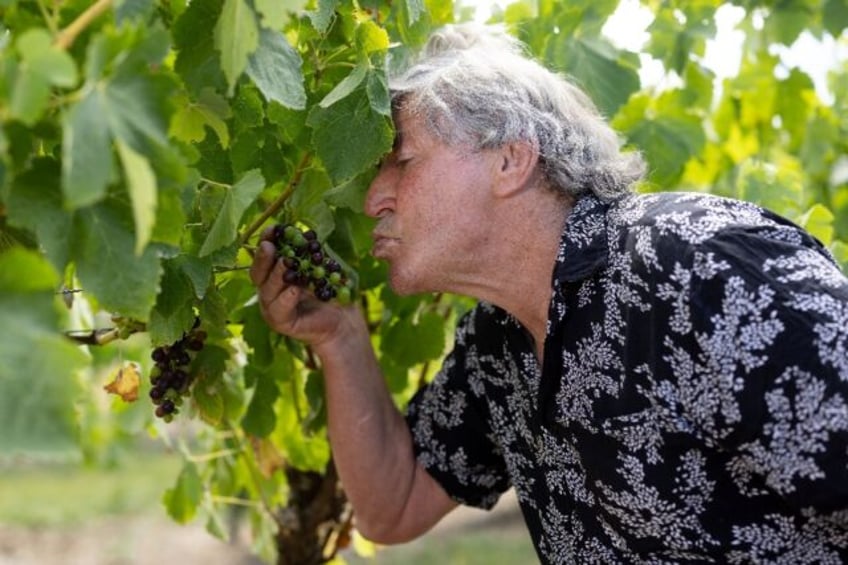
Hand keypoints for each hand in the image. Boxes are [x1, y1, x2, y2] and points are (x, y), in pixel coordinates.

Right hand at [249, 227, 357, 350]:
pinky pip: (279, 310)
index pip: (264, 257)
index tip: (272, 228)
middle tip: (268, 245)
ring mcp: (272, 308)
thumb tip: (305, 230)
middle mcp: (268, 291)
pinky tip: (294, 289)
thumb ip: (308, 252)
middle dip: (262, 258)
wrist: (342, 318)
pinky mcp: (281, 323)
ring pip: (268, 291)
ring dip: (276, 275)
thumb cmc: (329, 291)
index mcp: (273, 275)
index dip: (265, 242)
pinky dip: (286, 299)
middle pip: (258, 274)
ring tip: (284, 262)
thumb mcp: (319, 267)